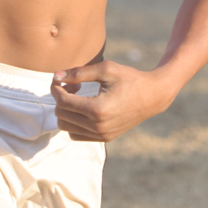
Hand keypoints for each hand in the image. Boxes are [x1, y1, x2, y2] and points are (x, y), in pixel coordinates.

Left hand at [51, 61, 173, 141]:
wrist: (152, 96)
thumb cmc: (129, 78)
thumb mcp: (106, 69)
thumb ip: (79, 73)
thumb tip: (56, 75)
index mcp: (97, 109)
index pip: (62, 102)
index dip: (55, 88)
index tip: (59, 78)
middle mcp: (98, 126)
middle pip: (61, 115)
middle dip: (60, 98)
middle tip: (73, 85)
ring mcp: (101, 135)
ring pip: (65, 127)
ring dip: (65, 111)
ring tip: (78, 96)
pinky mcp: (104, 138)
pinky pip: (76, 135)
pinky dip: (73, 122)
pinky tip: (83, 108)